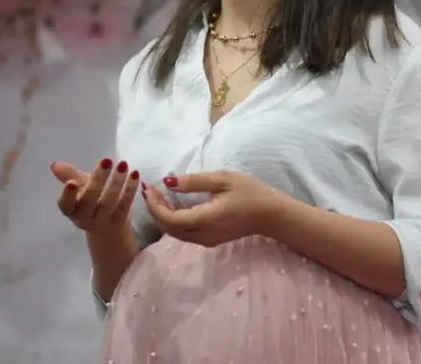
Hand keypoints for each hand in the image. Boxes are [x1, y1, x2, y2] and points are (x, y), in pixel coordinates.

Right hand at [52, 158, 138, 239]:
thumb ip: (68, 175)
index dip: (67, 195)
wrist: (108, 230)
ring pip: (109, 202)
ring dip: (117, 182)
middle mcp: (84, 218)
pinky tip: (135, 174)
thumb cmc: (90, 203)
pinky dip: (130, 189)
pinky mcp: (120, 221)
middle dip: (98, 180)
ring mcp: (103, 221)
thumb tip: (55, 164)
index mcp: (71, 210)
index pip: (65, 204)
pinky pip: (125, 204)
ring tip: (123, 164)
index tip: (72, 182)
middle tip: (107, 160)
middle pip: (90, 200)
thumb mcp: (79, 188)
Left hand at [143, 170, 286, 246]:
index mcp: (206, 219)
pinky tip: (173, 204)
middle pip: (168, 228)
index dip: (154, 205)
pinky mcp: (209, 240)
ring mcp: (206, 241)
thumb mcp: (223, 179)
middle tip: (151, 189)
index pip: (170, 219)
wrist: (271, 215)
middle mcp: (203, 235)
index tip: (149, 187)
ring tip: (159, 194)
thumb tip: (168, 181)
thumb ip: (194, 181)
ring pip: (174, 232)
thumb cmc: (250, 193)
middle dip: (155, 209)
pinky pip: (183, 233)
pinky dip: (173, 220)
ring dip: (163, 215)